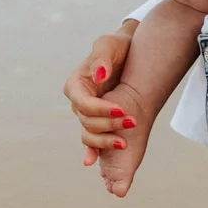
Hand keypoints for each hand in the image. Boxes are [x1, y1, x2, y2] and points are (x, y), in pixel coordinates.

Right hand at [64, 23, 138, 165]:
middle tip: (132, 121)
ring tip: (124, 143)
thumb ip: (102, 58)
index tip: (122, 109)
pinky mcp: (98, 121)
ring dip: (106, 140)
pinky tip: (92, 162)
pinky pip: (92, 140)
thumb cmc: (117, 46)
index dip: (101, 109)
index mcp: (76, 85)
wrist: (128, 52)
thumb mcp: (109, 45)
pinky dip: (91, 151)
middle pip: (88, 121)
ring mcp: (87, 113)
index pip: (84, 104)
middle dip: (109, 124)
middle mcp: (78, 101)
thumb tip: (99, 75)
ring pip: (91, 133)